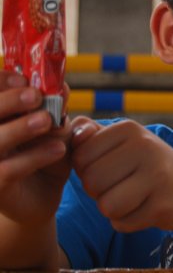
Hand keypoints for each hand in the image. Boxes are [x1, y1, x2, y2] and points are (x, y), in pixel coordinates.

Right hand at [0, 71, 71, 224]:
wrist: (43, 196)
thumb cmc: (46, 154)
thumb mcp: (56, 128)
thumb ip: (57, 109)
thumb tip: (62, 88)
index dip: (1, 82)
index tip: (23, 78)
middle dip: (8, 101)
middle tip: (35, 97)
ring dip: (20, 128)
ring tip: (47, 121)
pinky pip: (7, 171)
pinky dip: (34, 157)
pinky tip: (59, 149)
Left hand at [70, 117, 172, 232]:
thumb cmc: (151, 165)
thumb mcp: (125, 142)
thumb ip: (92, 134)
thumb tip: (73, 131)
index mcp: (130, 129)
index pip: (81, 157)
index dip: (88, 170)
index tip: (111, 168)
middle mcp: (145, 147)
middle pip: (91, 182)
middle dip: (100, 191)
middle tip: (124, 185)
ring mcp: (157, 176)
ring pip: (106, 205)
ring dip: (114, 209)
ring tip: (134, 197)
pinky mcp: (163, 205)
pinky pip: (122, 223)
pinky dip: (128, 221)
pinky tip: (146, 208)